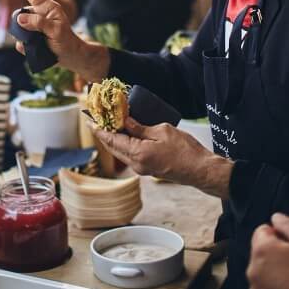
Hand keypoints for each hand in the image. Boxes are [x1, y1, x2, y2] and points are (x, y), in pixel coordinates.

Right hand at [3, 0, 101, 80]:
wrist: (69, 56)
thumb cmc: (66, 40)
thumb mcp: (56, 31)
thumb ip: (39, 23)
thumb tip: (20, 18)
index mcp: (46, 7)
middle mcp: (37, 13)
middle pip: (20, 15)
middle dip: (23, 26)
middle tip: (40, 35)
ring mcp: (31, 26)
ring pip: (18, 29)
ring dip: (25, 38)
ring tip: (42, 43)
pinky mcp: (27, 38)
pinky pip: (19, 42)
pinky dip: (25, 47)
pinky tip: (36, 49)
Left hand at [93, 117, 231, 197]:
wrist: (200, 169)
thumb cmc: (185, 150)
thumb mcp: (162, 131)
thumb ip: (140, 127)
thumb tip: (124, 120)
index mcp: (138, 153)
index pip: (111, 140)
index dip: (98, 129)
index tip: (89, 120)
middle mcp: (136, 164)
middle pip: (112, 147)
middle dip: (103, 133)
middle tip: (96, 119)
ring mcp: (141, 169)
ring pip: (120, 152)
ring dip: (113, 138)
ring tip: (109, 123)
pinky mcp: (147, 169)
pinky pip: (129, 155)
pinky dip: (124, 144)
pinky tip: (126, 133)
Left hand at [247, 213, 288, 288]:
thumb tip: (277, 218)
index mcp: (263, 251)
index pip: (262, 231)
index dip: (280, 234)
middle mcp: (253, 271)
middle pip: (263, 253)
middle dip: (279, 254)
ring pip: (266, 272)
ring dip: (279, 272)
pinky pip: (269, 288)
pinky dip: (279, 287)